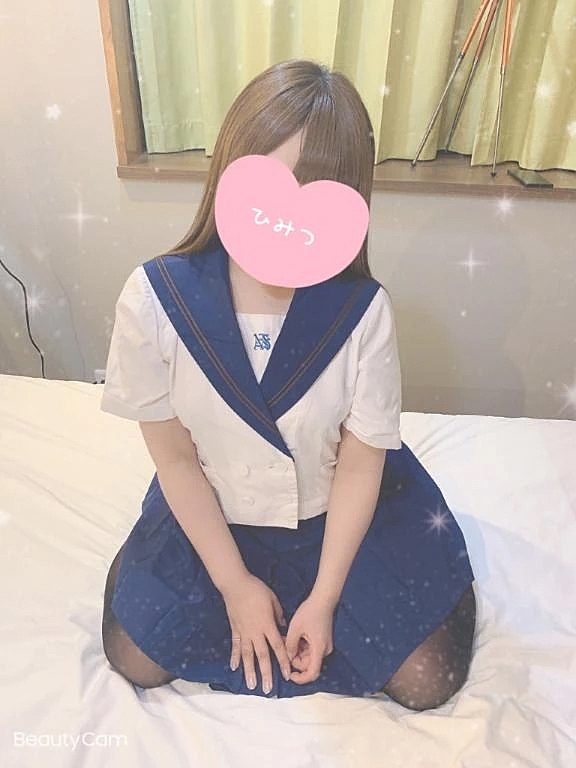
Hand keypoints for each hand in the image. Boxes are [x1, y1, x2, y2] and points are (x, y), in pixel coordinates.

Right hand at [221, 572, 291, 693]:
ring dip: (249, 671)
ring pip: (247, 655)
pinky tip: (234, 668)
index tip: (286, 674)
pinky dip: (235, 657)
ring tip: (251, 685)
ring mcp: (243, 632)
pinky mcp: (235, 629)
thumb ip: (279, 615)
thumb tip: (284, 626)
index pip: (278, 646)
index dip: (283, 661)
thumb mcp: (273, 600)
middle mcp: (255, 632)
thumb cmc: (256, 590)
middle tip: (268, 689)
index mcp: (267, 625)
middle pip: (262, 656)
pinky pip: (235, 646)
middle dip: (266, 673)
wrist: (236, 584)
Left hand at [285, 595, 334, 684]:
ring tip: (286, 639)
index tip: (290, 675)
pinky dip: (301, 646)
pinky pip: (310, 649)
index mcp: (319, 649)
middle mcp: (324, 650)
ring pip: (308, 656)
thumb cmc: (310, 611)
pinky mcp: (322, 640)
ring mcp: (324, 645)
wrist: (323, 599)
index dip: (301, 678)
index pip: (312, 673)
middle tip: (283, 648)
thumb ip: (289, 646)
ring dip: (297, 652)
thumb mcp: (295, 628)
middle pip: (308, 664)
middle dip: (295, 660)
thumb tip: (287, 658)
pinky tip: (293, 637)